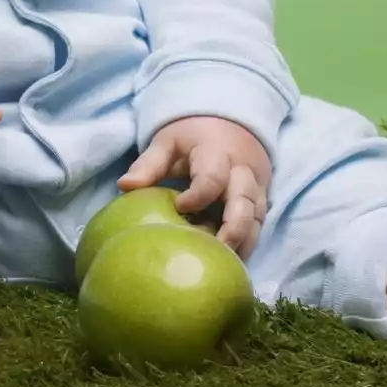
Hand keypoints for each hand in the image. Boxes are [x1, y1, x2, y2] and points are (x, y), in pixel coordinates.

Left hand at [120, 116, 271, 258]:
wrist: (227, 122)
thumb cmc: (191, 137)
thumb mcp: (167, 143)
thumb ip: (148, 164)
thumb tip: (124, 187)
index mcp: (215, 152)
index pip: (213, 176)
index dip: (199, 195)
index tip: (180, 207)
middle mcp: (241, 169)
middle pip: (245, 201)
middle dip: (234, 229)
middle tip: (215, 252)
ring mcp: (256, 185)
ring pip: (257, 216)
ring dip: (245, 241)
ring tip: (227, 264)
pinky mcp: (262, 197)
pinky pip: (261, 222)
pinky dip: (250, 241)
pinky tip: (234, 260)